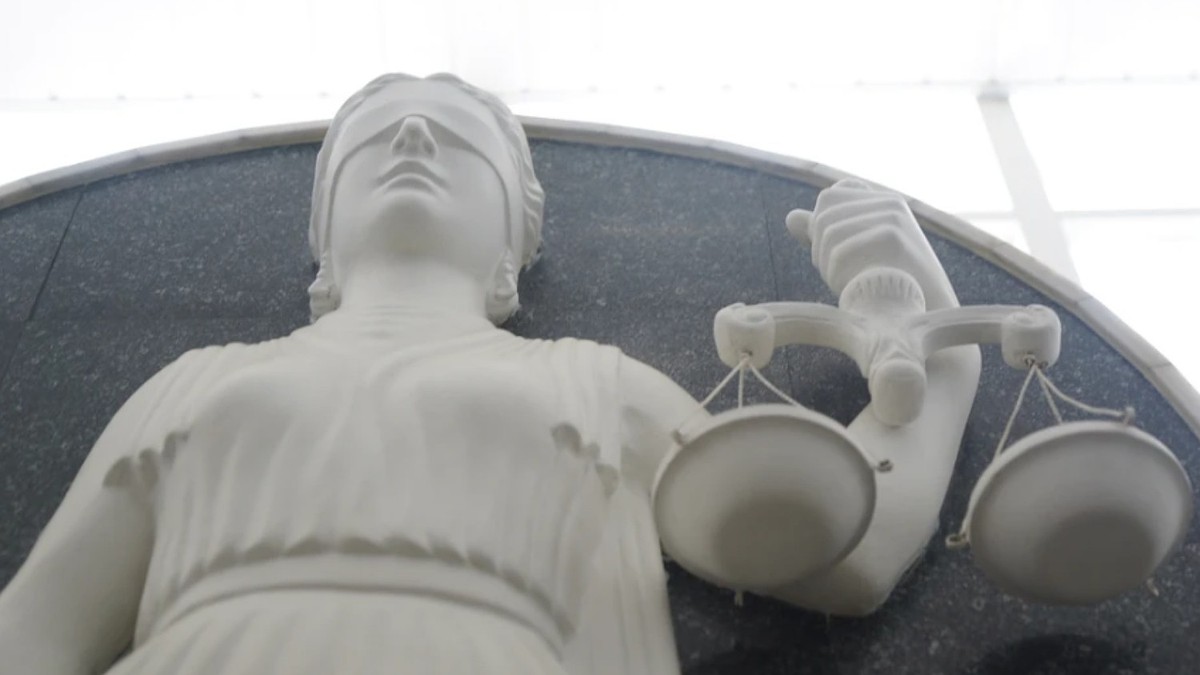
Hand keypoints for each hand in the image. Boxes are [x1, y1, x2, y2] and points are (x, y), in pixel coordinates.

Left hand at [790, 179, 956, 309]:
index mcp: (883, 202)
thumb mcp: (854, 257)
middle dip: (821, 249)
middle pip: (823, 215)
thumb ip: (824, 235)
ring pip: (827, 232)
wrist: (930, 319)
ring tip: (854, 283)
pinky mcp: (893, 236)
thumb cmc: (889, 289)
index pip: (830, 197)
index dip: (821, 227)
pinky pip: (839, 252)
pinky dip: (839, 277)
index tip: (836, 255)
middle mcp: (890, 202)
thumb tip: (790, 217)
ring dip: (829, 266)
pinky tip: (859, 289)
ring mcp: (893, 217)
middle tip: (843, 276)